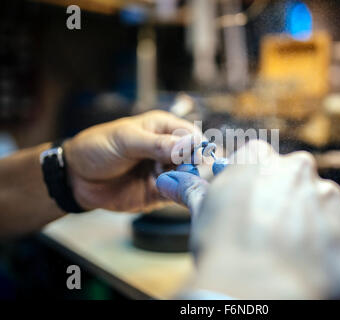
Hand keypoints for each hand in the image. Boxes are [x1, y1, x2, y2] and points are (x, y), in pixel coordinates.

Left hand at [64, 110, 200, 211]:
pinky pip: (176, 195)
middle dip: (192, 166)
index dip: (197, 146)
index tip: (195, 157)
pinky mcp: (159, 193)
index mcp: (164, 128)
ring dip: (184, 181)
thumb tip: (187, 146)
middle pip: (194, 158)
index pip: (191, 135)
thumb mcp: (125, 140)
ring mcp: (165, 172)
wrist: (76, 177)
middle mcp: (169, 150)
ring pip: (189, 178)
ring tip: (169, 181)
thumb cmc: (98, 148)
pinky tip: (167, 192)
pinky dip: (177, 195)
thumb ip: (156, 144)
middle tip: (181, 172)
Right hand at [157, 140, 339, 298]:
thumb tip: (168, 180)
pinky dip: (329, 247)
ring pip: (320, 207)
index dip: (252, 184)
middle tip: (269, 233)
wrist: (257, 290)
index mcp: (261, 160)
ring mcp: (330, 198)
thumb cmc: (223, 250)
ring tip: (288, 253)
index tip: (247, 205)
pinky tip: (308, 263)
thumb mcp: (204, 214)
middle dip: (283, 203)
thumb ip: (192, 190)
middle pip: (294, 183)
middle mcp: (300, 170)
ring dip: (309, 225)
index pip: (259, 160)